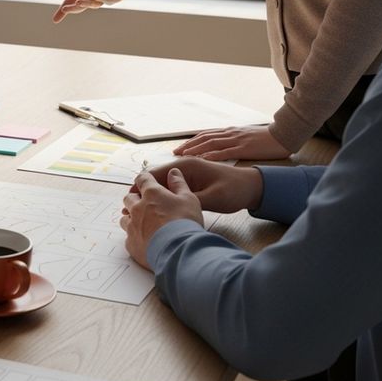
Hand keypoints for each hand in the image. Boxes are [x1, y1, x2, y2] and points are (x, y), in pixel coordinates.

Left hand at [120, 168, 203, 268]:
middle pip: (129, 198)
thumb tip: (173, 172)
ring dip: (132, 218)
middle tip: (146, 203)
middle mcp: (138, 208)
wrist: (179, 250)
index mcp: (151, 194)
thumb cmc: (185, 223)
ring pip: (125, 218)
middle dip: (135, 198)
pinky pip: (128, 237)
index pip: (142, 179)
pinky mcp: (131, 243)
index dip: (144, 179)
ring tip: (144, 223)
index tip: (147, 181)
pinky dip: (135, 237)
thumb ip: (179, 184)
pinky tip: (145, 240)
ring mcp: (132, 226)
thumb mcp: (189, 199)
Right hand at [132, 157, 263, 214]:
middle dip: (141, 195)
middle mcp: (182, 167)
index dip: (139, 188)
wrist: (253, 188)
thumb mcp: (212, 198)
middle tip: (128, 212)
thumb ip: (189, 201)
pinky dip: (160, 199)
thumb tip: (168, 208)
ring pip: (160, 186)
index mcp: (186, 166)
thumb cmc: (235, 190)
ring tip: (138, 213)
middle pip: (153, 180)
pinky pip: (169, 190)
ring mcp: (185, 175)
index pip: (154, 174)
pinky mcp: (189, 183)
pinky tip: (155, 211)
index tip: (130, 203)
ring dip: (149, 198)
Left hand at [173, 125, 292, 160]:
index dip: (191, 141)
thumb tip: (221, 150)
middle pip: (203, 138)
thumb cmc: (266, 139)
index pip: (205, 135)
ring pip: (210, 143)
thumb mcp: (246, 138)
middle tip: (175, 152)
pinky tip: (202, 159)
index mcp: (230, 132)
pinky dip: (212, 154)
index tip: (180, 148)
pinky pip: (225, 151)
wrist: (283, 135)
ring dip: (195, 149)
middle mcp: (230, 134)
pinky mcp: (243, 148)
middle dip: (188, 145)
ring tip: (183, 155)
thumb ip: (233, 142)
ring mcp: (236, 140)